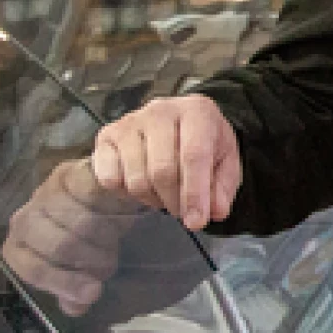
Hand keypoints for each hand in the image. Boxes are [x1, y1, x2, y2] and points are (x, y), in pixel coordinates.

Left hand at [1, 158, 151, 315]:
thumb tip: (75, 308)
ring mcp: (46, 194)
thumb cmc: (85, 239)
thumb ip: (73, 290)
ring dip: (106, 236)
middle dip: (92, 259)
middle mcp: (25, 219)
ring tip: (117, 239)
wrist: (100, 197)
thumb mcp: (79, 269)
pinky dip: (110, 207)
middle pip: (60, 246)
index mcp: (19, 248)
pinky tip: (120, 213)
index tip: (94, 292)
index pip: (34, 269)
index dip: (64, 283)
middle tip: (110, 263)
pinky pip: (92, 193)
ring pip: (81, 221)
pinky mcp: (70, 173)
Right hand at [90, 94, 242, 231]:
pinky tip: (143, 185)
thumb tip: (214, 212)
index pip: (193, 156)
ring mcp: (128, 122)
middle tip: (183, 211)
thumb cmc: (205, 142)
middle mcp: (159, 111)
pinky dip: (126, 193)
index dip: (194, 193)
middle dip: (174, 201)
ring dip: (153, 200)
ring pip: (136, 179)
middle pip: (162, 170)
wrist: (180, 122)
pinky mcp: (106, 137)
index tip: (196, 222)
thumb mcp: (226, 161)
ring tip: (166, 195)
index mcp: (196, 111)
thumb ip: (223, 187)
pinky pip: (109, 179)